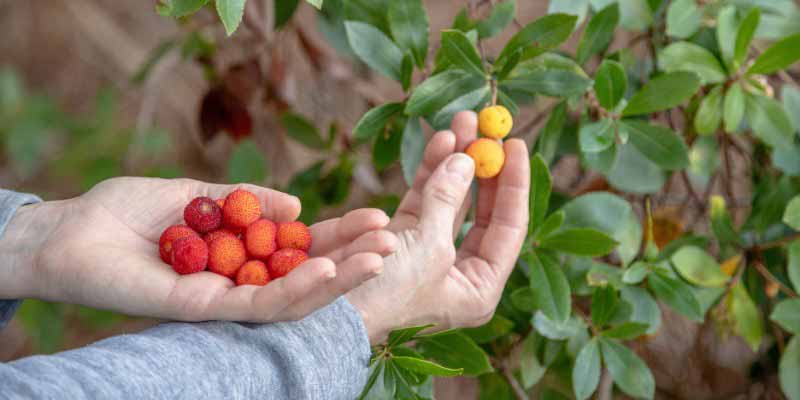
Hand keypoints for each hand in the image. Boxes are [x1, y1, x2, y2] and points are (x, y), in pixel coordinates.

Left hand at [0, 178, 396, 321]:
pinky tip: (324, 268)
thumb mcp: (199, 194)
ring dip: (338, 279)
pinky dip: (295, 288)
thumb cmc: (129, 212)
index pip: (302, 250)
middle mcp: (240, 283)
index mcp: (241, 256)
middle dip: (352, 259)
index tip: (378, 218)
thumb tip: (297, 207)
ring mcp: (225, 300)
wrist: (73, 230)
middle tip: (394, 241)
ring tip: (378, 257)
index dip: (341, 236)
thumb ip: (247, 202)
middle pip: (307, 276)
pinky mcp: (205, 310)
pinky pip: (258, 304)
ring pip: (294, 297)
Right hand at [346, 111, 529, 343]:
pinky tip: (440, 142)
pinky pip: (424, 201)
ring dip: (455, 162)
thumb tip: (465, 158)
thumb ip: (447, 199)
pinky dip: (429, 174)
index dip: (514, 183)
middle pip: (482, 210)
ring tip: (462, 122)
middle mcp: (460, 272)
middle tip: (488, 127)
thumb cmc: (385, 294)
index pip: (510, 227)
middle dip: (482, 166)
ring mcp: (431, 255)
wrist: (331, 315)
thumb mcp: (426, 246)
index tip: (515, 142)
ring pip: (451, 200)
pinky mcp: (403, 242)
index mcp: (480, 288)